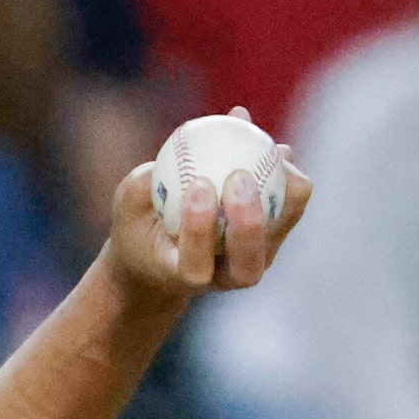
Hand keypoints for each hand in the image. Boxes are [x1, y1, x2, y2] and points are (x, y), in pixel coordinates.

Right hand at [106, 117, 312, 313]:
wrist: (166, 255)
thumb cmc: (140, 231)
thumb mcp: (127, 209)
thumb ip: (142, 184)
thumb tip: (180, 141)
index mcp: (184, 276)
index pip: (195, 265)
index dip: (199, 230)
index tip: (197, 185)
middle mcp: (224, 277)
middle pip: (247, 265)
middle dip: (247, 224)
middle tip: (238, 176)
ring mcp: (254, 260)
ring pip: (277, 233)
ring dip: (280, 195)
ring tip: (271, 154)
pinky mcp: (274, 238)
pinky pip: (291, 209)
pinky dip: (288, 179)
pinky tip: (277, 150)